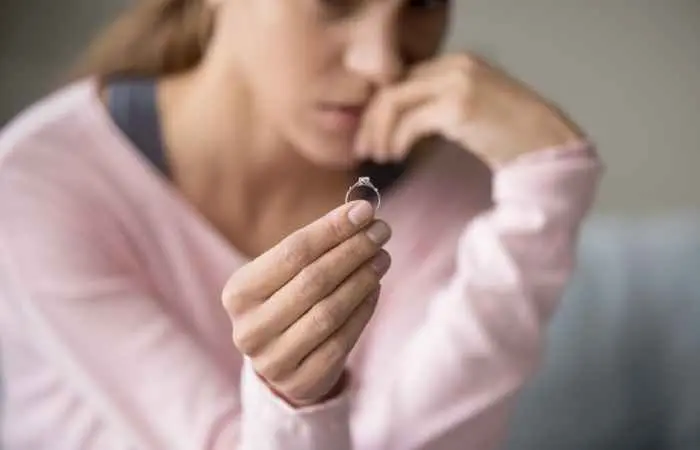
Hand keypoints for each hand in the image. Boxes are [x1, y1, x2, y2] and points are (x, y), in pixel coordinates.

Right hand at [222, 201, 390, 406]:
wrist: (279, 361)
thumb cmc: (286, 302)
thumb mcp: (285, 274)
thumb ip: (316, 245)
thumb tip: (361, 213)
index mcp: (238, 292)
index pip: (292, 252)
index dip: (332, 229)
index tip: (365, 211)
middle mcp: (249, 328)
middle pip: (312, 280)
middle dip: (352, 251)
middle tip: (381, 232)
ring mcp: (273, 359)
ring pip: (329, 311)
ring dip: (362, 279)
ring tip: (382, 258)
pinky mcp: (300, 381)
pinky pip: (341, 341)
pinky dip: (363, 311)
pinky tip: (375, 289)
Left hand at [354, 53, 585, 166]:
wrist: (546, 144)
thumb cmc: (510, 135)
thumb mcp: (470, 111)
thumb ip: (438, 106)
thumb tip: (400, 124)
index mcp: (456, 62)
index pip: (402, 79)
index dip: (379, 107)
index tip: (371, 134)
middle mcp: (454, 64)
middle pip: (392, 87)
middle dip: (371, 120)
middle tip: (364, 149)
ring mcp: (457, 82)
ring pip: (394, 101)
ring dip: (379, 132)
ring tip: (378, 156)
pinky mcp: (458, 106)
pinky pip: (410, 122)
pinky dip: (396, 140)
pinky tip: (396, 156)